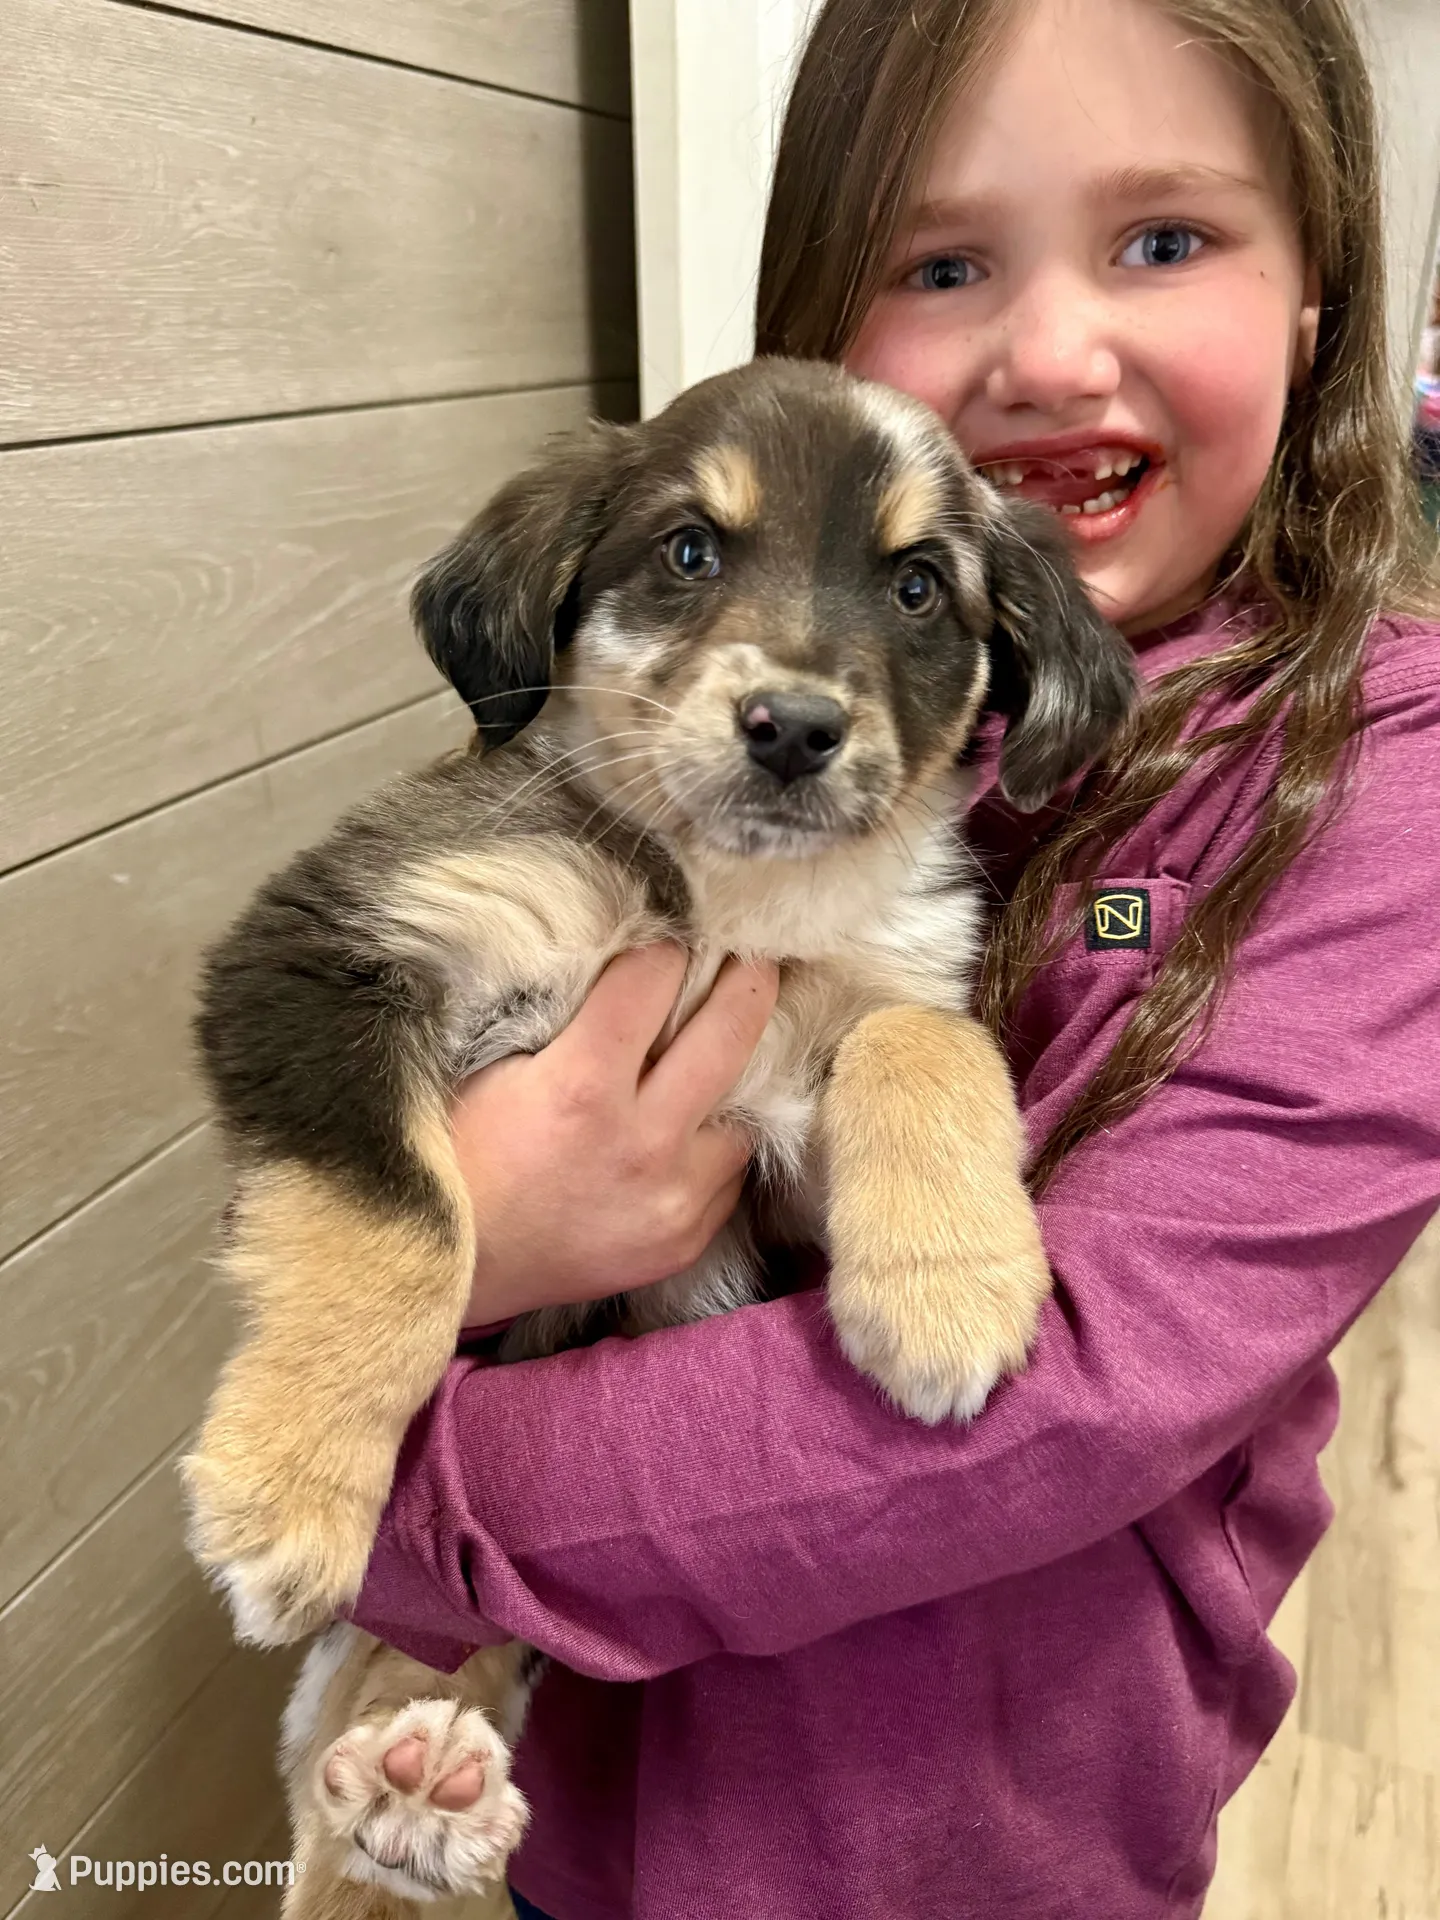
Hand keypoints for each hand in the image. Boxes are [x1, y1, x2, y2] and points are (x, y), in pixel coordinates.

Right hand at [453, 945, 779, 1325]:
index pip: (652, 984)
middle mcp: (643, 1145)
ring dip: (731, 1085)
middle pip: (729, 1038)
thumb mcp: (495, 1069)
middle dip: (749, 983)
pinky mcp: (685, 1242)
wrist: (453, 1268)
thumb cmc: (461, 1156)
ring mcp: (673, 1201)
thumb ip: (565, 1021)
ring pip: (742, 1118)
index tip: (674, 933)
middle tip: (757, 956)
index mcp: (583, 1089)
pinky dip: (712, 1149)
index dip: (665, 949)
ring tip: (719, 1058)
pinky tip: (688, 1132)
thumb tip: (623, 966)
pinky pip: (726, 1178)